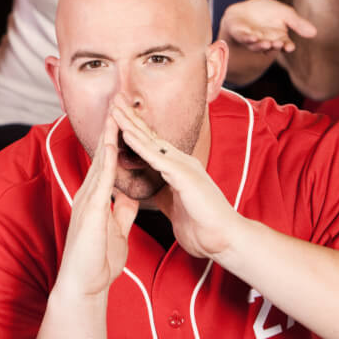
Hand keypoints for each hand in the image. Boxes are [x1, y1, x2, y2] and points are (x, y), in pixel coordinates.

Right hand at [56, 116, 138, 298]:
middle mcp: (89, 193)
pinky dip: (107, 162)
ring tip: (114, 111)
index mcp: (96, 197)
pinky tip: (112, 145)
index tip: (124, 116)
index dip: (116, 137)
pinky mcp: (91, 211)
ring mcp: (87, 200)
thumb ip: (121, 210)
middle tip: (117, 99)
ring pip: (100, 161)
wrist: (84, 284)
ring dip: (108, 136)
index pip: (108, 160)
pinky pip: (101, 181)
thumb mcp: (116, 229)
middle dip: (110, 126)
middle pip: (102, 152)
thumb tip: (128, 194)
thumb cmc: (98, 260)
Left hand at [110, 95, 240, 258]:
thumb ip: (163, 190)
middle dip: (130, 117)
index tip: (117, 115)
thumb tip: (150, 187)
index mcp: (177, 168)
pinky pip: (156, 158)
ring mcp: (183, 166)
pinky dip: (139, 145)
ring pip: (150, 141)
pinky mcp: (184, 176)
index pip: (150, 143)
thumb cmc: (202, 225)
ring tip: (114, 108)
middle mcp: (180, 161)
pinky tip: (126, 133)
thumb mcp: (175, 203)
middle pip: (148, 135)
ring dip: (130, 123)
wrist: (224, 239)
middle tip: (113, 98)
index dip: (134, 128)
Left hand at [220, 0, 317, 54]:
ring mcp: (252, 40)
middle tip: (278, 44)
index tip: (290, 47)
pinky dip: (248, 39)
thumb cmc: (267, 12)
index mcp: (278, 38)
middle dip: (274, 46)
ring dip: (261, 45)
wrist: (245, 9)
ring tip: (266, 44)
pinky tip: (252, 38)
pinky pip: (244, 38)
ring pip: (257, 46)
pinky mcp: (240, 34)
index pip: (285, 45)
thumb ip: (298, 23)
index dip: (287, 46)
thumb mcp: (285, 13)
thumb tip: (315, 33)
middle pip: (271, 46)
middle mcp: (266, 41)